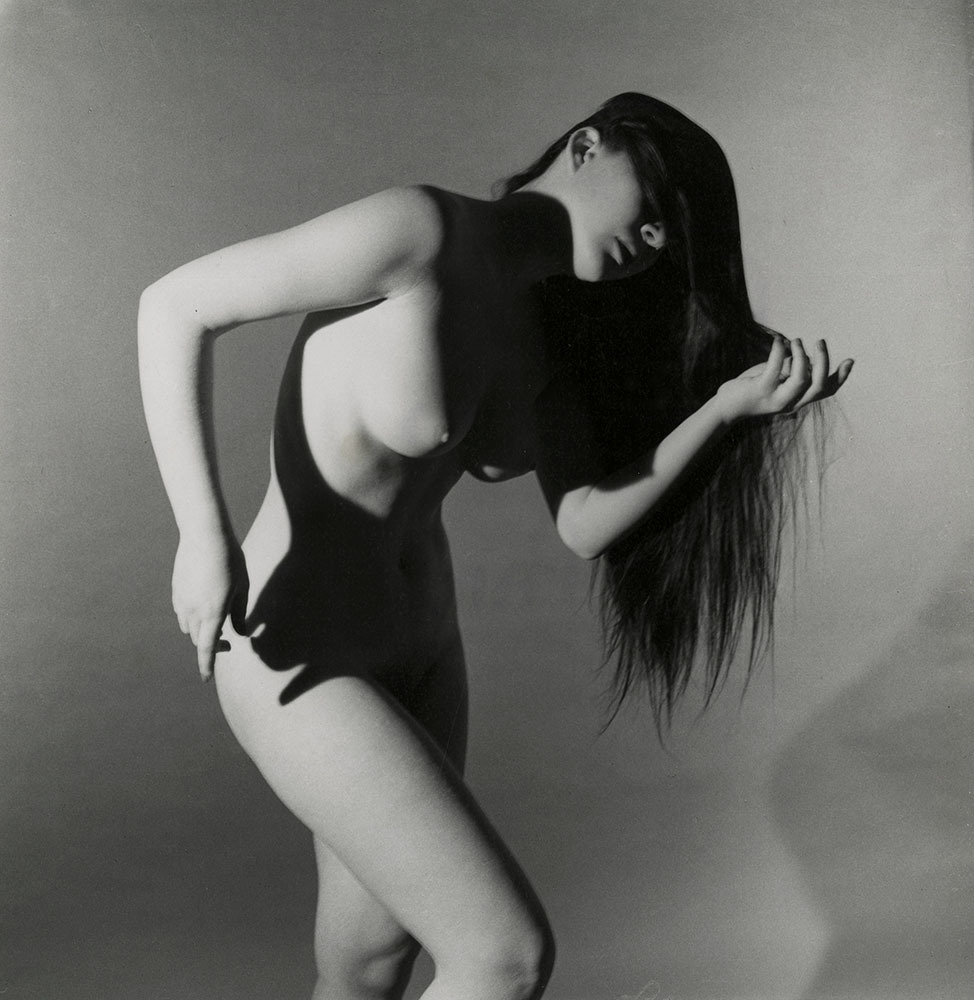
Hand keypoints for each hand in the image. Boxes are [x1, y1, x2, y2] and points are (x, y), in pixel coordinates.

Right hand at [172, 531, 248, 680]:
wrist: (204, 534)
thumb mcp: (242, 587)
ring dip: (201, 631)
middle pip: (199, 639)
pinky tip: (204, 604)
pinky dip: (192, 617)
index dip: (207, 665)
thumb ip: (240, 613)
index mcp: (213, 613)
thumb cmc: (230, 560)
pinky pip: (182, 613)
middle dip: (211, 645)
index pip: (207, 648)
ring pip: (188, 627)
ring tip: (216, 620)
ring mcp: (181, 601)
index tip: (206, 679)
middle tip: (228, 642)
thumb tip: (239, 633)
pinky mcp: (176, 591)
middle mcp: (193, 611)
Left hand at [716, 335, 853, 421]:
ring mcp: (776, 398)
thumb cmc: (753, 389)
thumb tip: (805, 355)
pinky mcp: (760, 390)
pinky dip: (779, 351)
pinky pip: (775, 369)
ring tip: (795, 340)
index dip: (841, 378)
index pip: (826, 391)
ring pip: (801, 379)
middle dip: (823, 361)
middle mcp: (791, 403)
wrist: (726, 407)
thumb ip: (793, 371)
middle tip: (819, 341)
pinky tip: (778, 341)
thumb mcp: (777, 380)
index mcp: (798, 400)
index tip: (850, 360)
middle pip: (818, 385)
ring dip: (801, 355)